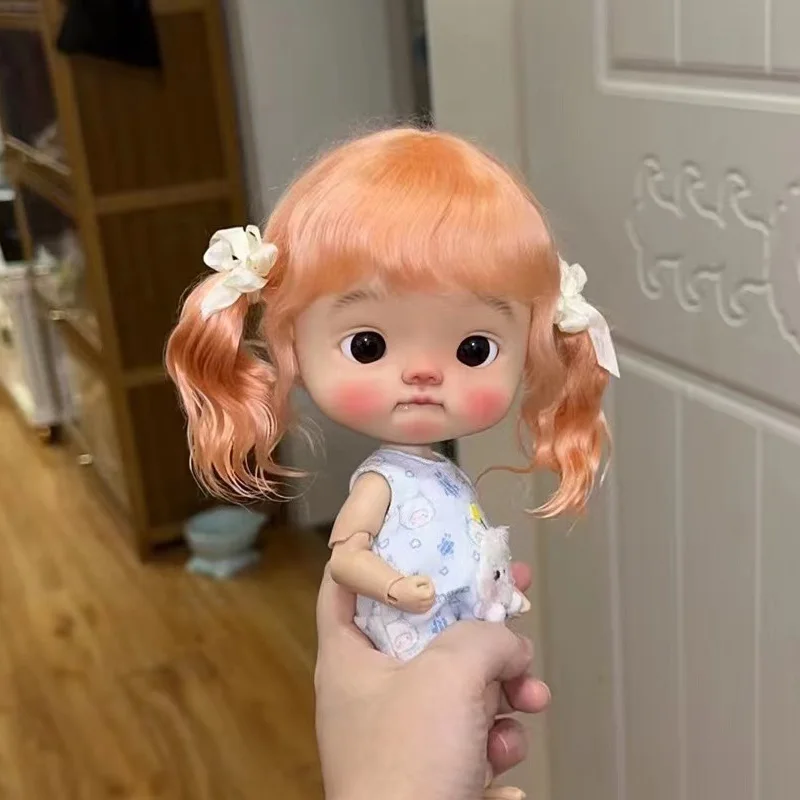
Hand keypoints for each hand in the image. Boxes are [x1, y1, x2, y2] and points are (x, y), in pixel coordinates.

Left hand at [315, 562, 549, 799]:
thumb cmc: (407, 763)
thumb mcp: (446, 675)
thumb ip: (484, 637)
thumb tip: (509, 644)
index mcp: (351, 657)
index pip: (345, 584)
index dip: (371, 548)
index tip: (407, 525)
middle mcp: (374, 689)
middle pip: (426, 630)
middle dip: (478, 620)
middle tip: (514, 593)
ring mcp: (405, 731)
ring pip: (461, 682)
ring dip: (503, 684)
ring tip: (529, 695)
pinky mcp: (435, 767)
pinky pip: (473, 729)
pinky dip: (498, 733)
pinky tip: (508, 754)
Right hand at [387, 574, 435, 613]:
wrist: (392, 592)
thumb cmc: (403, 584)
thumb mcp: (415, 578)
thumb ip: (425, 580)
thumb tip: (430, 582)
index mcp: (422, 596)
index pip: (432, 592)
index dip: (431, 586)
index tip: (427, 582)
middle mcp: (421, 604)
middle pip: (432, 600)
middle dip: (431, 593)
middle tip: (427, 587)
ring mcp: (417, 609)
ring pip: (429, 606)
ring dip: (430, 600)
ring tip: (425, 593)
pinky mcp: (414, 611)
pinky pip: (424, 610)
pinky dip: (426, 605)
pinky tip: (423, 600)